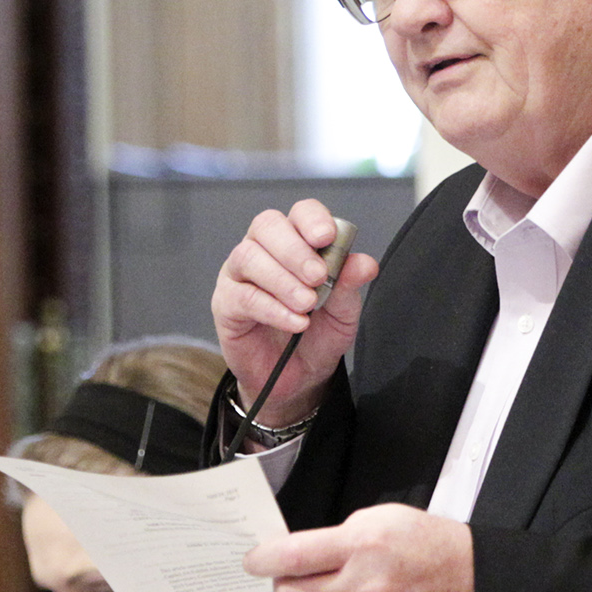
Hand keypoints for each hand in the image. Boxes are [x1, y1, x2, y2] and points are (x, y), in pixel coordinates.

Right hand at [211, 200, 377, 428]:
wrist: (299, 378)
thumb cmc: (317, 336)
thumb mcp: (343, 312)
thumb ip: (349, 285)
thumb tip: (365, 264)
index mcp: (297, 242)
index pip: (300, 213)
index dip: (311, 219)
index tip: (326, 237)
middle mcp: (264, 250)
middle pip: (268, 226)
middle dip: (295, 249)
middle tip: (318, 277)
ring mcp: (240, 274)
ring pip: (249, 256)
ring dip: (283, 280)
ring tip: (308, 304)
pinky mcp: (226, 303)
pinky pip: (243, 296)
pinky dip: (273, 309)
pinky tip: (295, 322)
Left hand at [245, 504, 474, 591]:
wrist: (473, 583)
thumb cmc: (427, 546)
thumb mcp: (381, 519)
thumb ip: (334, 537)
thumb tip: (291, 557)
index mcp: (363, 545)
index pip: (293, 557)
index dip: (263, 560)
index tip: (253, 562)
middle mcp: (365, 586)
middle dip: (285, 587)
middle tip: (295, 579)